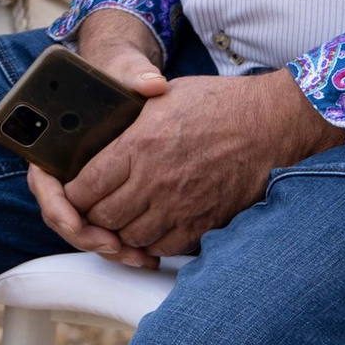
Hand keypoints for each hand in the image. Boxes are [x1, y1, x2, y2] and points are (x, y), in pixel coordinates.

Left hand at [27, 62, 325, 264]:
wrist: (272, 124)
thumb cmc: (218, 104)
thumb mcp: (163, 97)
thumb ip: (128, 117)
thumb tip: (99, 128)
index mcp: (139, 145)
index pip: (85, 186)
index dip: (72, 192)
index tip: (75, 188)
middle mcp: (156, 181)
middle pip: (103, 217)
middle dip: (93, 214)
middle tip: (97, 204)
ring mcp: (181, 207)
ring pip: (131, 237)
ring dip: (122, 229)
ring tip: (125, 214)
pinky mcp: (204, 224)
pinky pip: (164, 248)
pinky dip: (153, 241)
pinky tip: (155, 224)